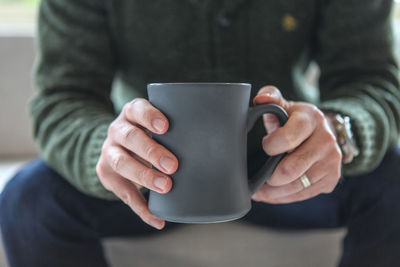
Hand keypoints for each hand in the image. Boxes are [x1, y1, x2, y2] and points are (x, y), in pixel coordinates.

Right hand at [96, 98, 177, 228]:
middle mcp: (117, 130)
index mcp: (132, 113)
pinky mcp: (107, 175)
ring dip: (144, 176)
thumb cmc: (152, 134)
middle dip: (151, 151)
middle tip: (173, 165)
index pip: (137, 108)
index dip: (149, 116)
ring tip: (166, 187)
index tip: (166, 126)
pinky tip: (157, 219)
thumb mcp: (160, 123)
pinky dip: (141, 208)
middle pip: (130, 137)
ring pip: (121, 163)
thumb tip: (234, 128)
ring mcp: (110, 152)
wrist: (119, 146)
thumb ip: (183, 125)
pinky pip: (123, 193)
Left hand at [251, 86, 341, 203]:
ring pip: (296, 187)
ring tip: (260, 190)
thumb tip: (260, 99)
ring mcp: (331, 163)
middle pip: (290, 170)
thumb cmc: (296, 120)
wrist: (324, 131)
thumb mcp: (285, 105)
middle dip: (269, 176)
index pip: (287, 139)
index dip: (270, 146)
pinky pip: (303, 195)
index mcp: (311, 120)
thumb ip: (270, 97)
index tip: (266, 146)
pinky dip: (284, 198)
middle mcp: (326, 141)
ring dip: (273, 193)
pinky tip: (272, 194)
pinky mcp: (331, 179)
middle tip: (258, 177)